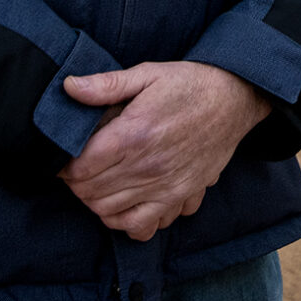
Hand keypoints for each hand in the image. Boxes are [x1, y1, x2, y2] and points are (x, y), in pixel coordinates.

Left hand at [58, 62, 271, 240]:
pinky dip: (125, 221)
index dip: (64, 164)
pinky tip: (123, 202)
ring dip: (95, 201)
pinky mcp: (181, 198)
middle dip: (76, 183)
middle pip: (91, 192)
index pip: (81, 167)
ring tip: (97, 184)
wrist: (236, 98)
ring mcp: (165, 187)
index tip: (64, 157)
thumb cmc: (190, 84)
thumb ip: (107, 85)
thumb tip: (69, 87)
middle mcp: (148, 167)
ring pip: (109, 213)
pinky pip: (142, 227)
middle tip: (77, 169)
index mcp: (134, 134)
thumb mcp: (148, 73)